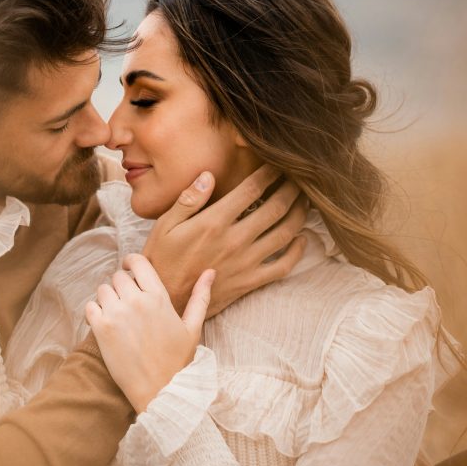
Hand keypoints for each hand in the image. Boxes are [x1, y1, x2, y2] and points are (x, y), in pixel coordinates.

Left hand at [84, 254, 213, 413]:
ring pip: (102, 289)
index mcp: (158, 297)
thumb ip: (199, 297)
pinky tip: (105, 324)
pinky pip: (90, 306)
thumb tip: (210, 271)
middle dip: (121, 286)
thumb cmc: (178, 361)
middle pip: (118, 277)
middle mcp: (136, 301)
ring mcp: (116, 314)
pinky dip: (94, 312)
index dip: (131, 262)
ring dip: (107, 298)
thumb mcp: (193, 327)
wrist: (160, 391)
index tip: (128, 268)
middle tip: (127, 302)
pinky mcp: (101, 329)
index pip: (138, 262)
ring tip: (117, 314)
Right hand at [143, 166, 308, 316]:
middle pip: (275, 208)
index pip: (251, 190)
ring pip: (285, 234)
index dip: (268, 173)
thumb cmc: (162, 260)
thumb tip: (208, 176)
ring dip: (299, 214)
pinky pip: (283, 266)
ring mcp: (246, 262)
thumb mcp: (165, 226)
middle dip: (291, 188)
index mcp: (214, 222)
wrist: (166, 302)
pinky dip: (297, 251)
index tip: (277, 163)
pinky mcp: (250, 281)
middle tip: (299, 177)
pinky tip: (301, 239)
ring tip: (304, 200)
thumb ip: (188, 200)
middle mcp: (235, 240)